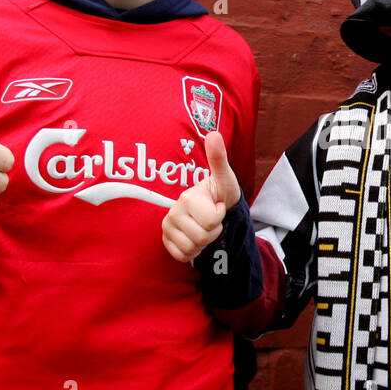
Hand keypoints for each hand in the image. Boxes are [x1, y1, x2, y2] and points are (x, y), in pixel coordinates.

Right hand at [161, 131, 238, 262]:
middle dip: (213, 232)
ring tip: (203, 228)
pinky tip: (194, 238)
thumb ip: (218, 159)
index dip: (220, 216)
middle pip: (202, 238)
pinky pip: (182, 256)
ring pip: (191, 249)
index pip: (211, 220)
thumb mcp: (225, 178)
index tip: (218, 206)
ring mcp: (167, 228)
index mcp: (187, 197)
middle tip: (211, 220)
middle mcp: (172, 212)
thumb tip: (213, 133)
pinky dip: (192, 252)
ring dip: (203, 243)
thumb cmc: (221, 194)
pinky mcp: (165, 242)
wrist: (214, 210)